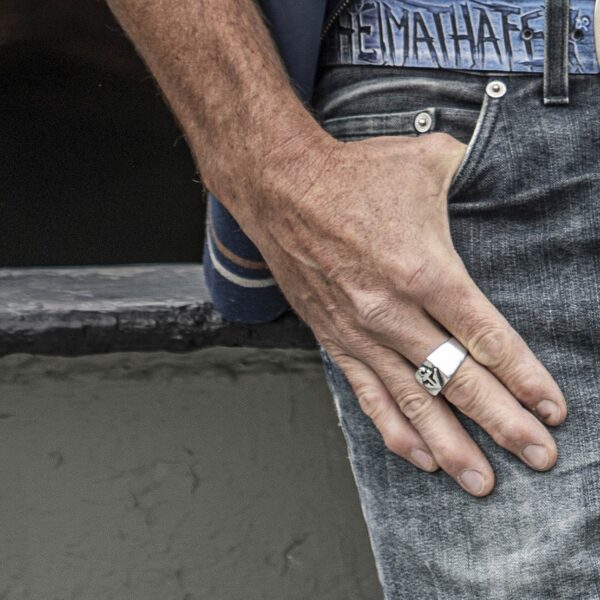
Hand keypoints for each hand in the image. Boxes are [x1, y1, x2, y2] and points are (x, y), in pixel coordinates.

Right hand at [253, 132, 566, 496]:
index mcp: (423, 269)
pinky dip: (394, 429)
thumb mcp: (426, 162)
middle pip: (456, 380)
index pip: (485, 338)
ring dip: (450, 444)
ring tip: (481, 481)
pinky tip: (419, 456)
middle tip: (538, 456)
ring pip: (412, 401)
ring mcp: (360, 331)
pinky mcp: (334, 338)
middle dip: (502, 423)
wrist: (281, 189)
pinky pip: (367, 393)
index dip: (523, 378)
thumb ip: (476, 178)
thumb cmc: (353, 175)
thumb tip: (511, 180)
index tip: (551, 410)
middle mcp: (391, 311)